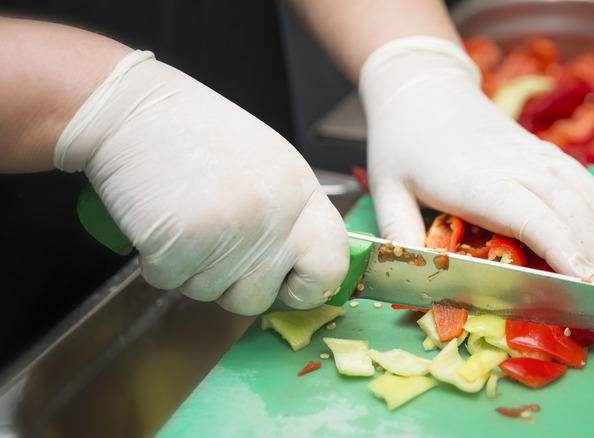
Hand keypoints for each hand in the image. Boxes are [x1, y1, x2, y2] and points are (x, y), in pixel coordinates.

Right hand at [55, 51, 348, 314]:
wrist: (130, 110)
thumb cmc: (195, 134)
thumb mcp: (267, 165)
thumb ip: (289, 214)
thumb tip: (299, 267)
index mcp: (300, 192)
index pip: (331, 264)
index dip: (309, 287)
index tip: (288, 284)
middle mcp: (273, 215)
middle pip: (261, 297)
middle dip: (232, 286)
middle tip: (214, 247)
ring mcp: (231, 231)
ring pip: (211, 294)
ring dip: (191, 270)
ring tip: (185, 218)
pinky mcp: (183, 243)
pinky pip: (169, 282)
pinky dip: (157, 262)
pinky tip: (160, 220)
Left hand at [359, 37, 593, 284]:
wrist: (423, 87)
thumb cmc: (402, 143)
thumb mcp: (386, 189)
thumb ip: (399, 235)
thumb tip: (410, 277)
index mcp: (477, 181)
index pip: (533, 218)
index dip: (565, 251)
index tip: (588, 285)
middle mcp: (515, 165)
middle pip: (570, 212)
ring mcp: (534, 154)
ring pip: (586, 195)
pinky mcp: (543, 150)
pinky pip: (586, 181)